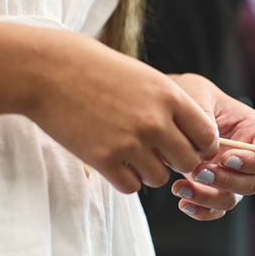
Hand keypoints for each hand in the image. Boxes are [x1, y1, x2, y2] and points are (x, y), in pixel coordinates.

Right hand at [26, 35, 217, 193]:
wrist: (47, 70)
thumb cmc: (96, 68)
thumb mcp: (145, 77)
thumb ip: (170, 105)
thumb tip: (193, 133)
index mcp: (170, 97)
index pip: (208, 136)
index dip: (202, 146)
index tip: (189, 146)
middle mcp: (155, 122)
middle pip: (189, 162)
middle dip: (178, 162)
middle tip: (161, 154)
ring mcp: (129, 142)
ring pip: (160, 178)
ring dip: (149, 171)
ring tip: (132, 156)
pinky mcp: (103, 159)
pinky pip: (131, 186)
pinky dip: (126, 180)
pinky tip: (115, 164)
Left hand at [167, 74, 254, 219]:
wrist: (166, 110)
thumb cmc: (190, 96)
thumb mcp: (197, 95)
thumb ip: (205, 118)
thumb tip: (212, 146)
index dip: (254, 162)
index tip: (227, 158)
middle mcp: (247, 157)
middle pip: (253, 183)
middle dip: (226, 180)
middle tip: (200, 170)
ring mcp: (231, 176)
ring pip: (232, 199)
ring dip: (208, 197)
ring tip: (180, 186)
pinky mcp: (213, 189)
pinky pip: (214, 209)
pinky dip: (200, 210)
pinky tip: (183, 202)